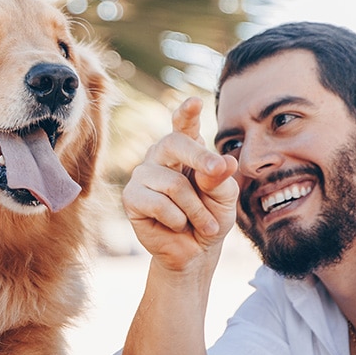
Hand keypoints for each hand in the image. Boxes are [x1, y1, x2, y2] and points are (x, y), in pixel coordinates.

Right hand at [122, 96, 238, 271]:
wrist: (195, 252)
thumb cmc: (210, 218)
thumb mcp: (224, 198)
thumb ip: (221, 179)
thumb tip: (223, 162)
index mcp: (185, 150)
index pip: (183, 126)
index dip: (186, 113)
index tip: (194, 102)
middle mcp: (160, 157)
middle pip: (173, 142)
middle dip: (199, 158)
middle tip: (218, 172)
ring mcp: (142, 175)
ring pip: (173, 183)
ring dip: (195, 209)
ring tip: (202, 224)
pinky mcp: (131, 197)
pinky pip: (158, 203)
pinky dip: (177, 219)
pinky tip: (177, 225)